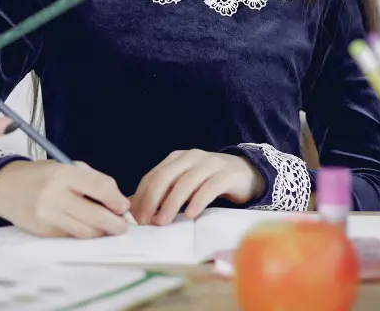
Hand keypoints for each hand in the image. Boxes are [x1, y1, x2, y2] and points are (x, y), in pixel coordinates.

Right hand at [0, 160, 130, 238]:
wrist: (3, 186)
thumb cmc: (40, 175)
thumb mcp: (65, 167)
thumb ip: (92, 181)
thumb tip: (119, 204)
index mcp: (63, 173)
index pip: (101, 188)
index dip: (117, 200)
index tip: (123, 206)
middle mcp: (54, 195)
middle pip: (97, 216)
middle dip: (116, 224)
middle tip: (122, 225)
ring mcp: (47, 216)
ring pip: (86, 232)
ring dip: (100, 231)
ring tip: (104, 226)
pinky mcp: (42, 232)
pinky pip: (71, 236)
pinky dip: (81, 232)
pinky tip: (80, 224)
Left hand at [131, 149, 264, 225]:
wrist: (245, 173)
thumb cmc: (208, 181)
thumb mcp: (184, 184)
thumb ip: (164, 193)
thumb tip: (136, 209)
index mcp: (176, 158)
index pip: (152, 176)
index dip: (141, 196)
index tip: (134, 218)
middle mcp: (190, 157)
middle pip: (165, 177)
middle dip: (152, 200)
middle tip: (146, 222)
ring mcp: (210, 163)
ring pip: (186, 182)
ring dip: (172, 203)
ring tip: (163, 221)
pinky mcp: (227, 174)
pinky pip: (210, 187)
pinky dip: (198, 201)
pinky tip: (191, 215)